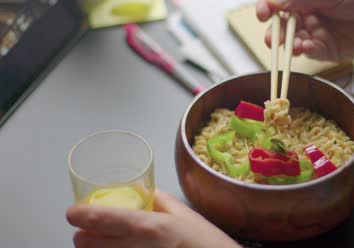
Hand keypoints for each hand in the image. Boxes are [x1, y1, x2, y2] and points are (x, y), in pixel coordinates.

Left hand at [66, 190, 240, 247]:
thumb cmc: (201, 239)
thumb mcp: (180, 212)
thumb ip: (156, 199)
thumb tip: (139, 192)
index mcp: (149, 226)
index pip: (104, 219)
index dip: (82, 215)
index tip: (72, 212)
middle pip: (90, 244)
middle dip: (82, 236)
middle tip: (84, 229)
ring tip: (97, 241)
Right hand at [257, 0, 353, 60]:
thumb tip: (275, 1)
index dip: (266, 6)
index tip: (263, 14)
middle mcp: (307, 13)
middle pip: (281, 23)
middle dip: (275, 31)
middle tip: (272, 38)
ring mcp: (315, 32)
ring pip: (292, 40)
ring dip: (289, 44)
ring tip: (294, 44)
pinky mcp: (325, 49)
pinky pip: (309, 52)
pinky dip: (305, 51)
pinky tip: (307, 48)